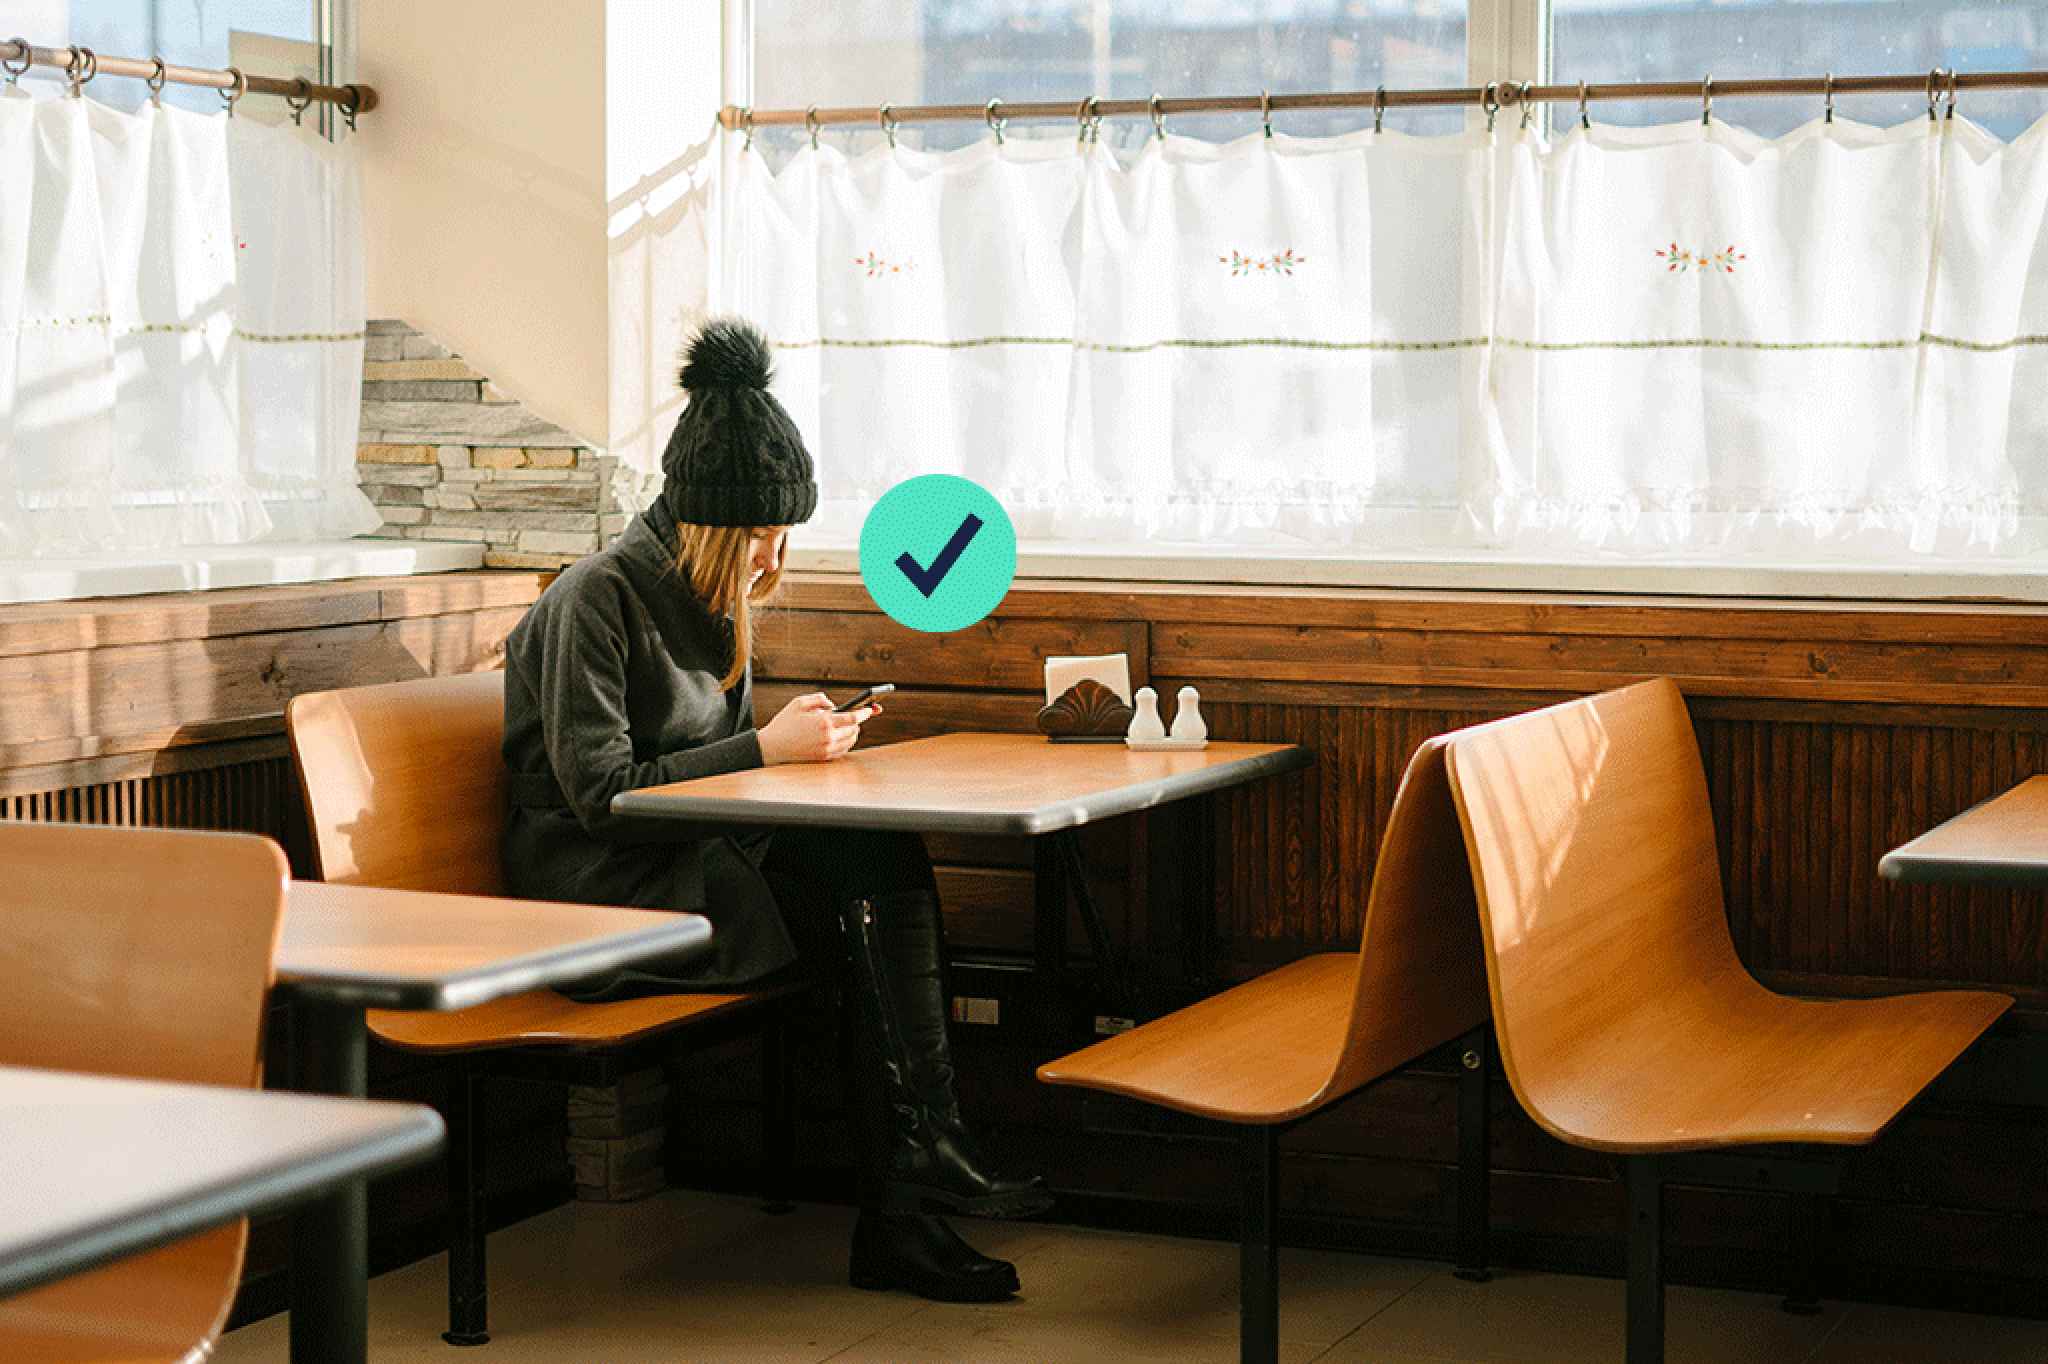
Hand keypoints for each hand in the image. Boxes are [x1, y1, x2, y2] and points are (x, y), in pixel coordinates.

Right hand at [758, 692, 878, 764]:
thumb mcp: (799, 703)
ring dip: (851, 732)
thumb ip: (819, 699)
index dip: (865, 712)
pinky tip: (839, 736)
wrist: (773, 747)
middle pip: (854, 729)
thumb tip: (833, 705)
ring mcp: (827, 749)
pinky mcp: (824, 757)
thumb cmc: (785, 723)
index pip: (853, 717)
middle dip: (856, 721)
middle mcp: (828, 737)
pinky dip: (845, 742)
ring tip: (845, 725)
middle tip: (854, 715)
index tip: (870, 709)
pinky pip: (844, 750)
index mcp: (824, 722)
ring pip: (851, 740)